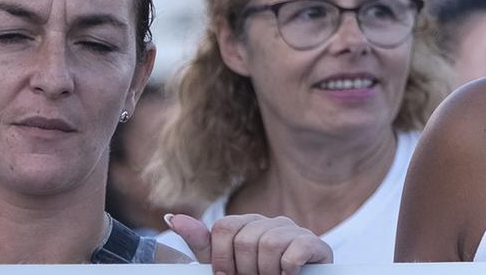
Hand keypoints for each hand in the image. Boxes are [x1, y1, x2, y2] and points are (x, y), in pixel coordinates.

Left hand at [166, 213, 331, 274]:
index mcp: (248, 224)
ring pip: (269, 244)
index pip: (223, 228)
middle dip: (246, 269)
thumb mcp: (226, 265)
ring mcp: (294, 230)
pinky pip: (294, 252)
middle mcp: (271, 221)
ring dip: (267, 272)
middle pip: (245, 238)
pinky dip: (287, 270)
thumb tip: (171, 217)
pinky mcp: (314, 243)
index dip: (221, 258)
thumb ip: (202, 244)